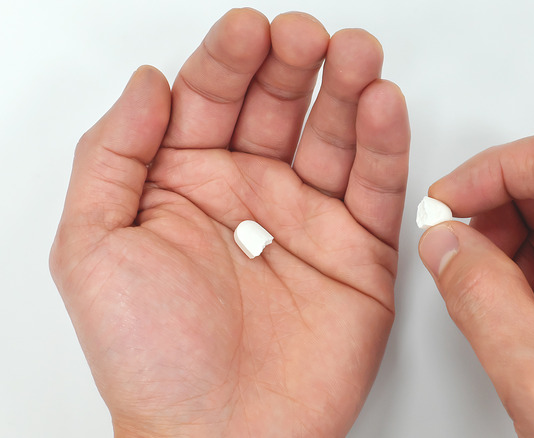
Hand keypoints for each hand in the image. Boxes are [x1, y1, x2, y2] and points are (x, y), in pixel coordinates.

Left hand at [50, 9, 408, 436]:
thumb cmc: (151, 359)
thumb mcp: (92, 247)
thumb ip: (112, 155)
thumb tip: (148, 81)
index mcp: (185, 183)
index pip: (210, 97)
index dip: (229, 59)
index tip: (248, 31)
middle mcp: (250, 193)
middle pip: (277, 106)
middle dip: (295, 64)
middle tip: (308, 39)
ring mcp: (308, 220)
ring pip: (333, 138)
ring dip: (347, 91)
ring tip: (357, 58)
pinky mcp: (360, 253)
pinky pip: (377, 189)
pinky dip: (384, 146)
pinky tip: (382, 108)